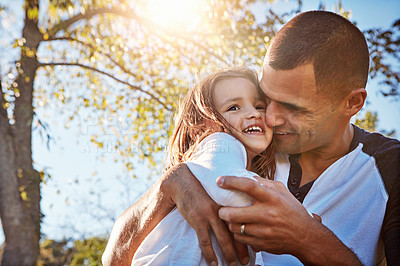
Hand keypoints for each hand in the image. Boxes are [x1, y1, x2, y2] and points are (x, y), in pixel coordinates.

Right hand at [164, 164, 248, 264]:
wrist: (184, 182)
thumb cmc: (202, 188)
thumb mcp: (219, 192)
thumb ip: (229, 202)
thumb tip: (240, 213)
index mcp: (229, 202)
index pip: (243, 221)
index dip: (250, 235)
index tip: (256, 246)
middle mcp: (222, 210)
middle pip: (236, 232)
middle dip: (242, 249)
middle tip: (246, 261)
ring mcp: (210, 215)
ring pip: (222, 239)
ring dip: (228, 253)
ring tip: (233, 264)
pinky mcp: (198, 220)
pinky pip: (205, 240)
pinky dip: (210, 253)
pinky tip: (213, 262)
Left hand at [216, 176, 360, 264]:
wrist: (306, 237)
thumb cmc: (292, 211)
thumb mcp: (283, 192)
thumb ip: (264, 183)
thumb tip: (246, 175)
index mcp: (272, 198)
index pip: (249, 186)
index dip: (231, 182)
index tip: (219, 180)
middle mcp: (267, 214)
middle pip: (233, 213)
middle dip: (222, 211)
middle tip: (222, 209)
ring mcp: (264, 231)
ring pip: (234, 228)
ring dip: (230, 223)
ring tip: (233, 219)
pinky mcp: (261, 243)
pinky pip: (240, 239)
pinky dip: (238, 234)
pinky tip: (242, 228)